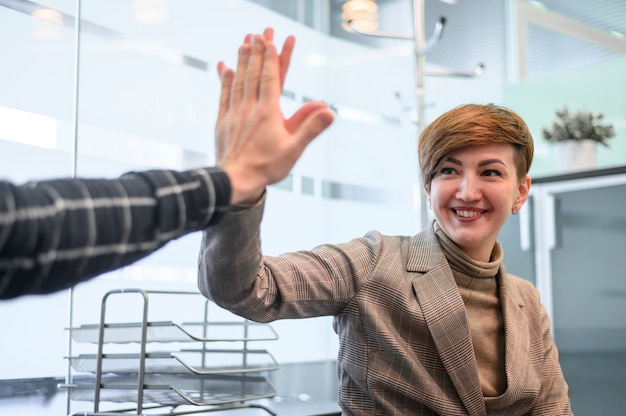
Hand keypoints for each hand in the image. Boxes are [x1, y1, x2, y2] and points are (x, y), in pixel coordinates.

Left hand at [216, 29, 333, 204]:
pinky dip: (225, 78)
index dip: (272, 57)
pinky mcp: (223, 121)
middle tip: (260, 31)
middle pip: (254, 72)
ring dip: (242, 59)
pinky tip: (224, 67)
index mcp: (268, 111)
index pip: (271, 77)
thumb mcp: (294, 149)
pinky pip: (224, 94)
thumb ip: (310, 127)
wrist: (235, 181)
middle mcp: (250, 107)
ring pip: (238, 79)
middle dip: (258, 50)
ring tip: (244, 41)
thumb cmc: (267, 167)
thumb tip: (328, 110)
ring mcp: (234, 112)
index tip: (273, 39)